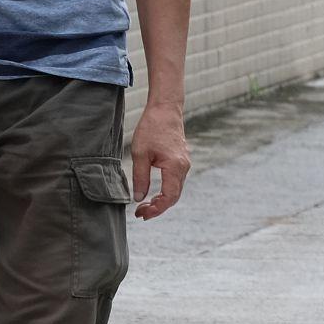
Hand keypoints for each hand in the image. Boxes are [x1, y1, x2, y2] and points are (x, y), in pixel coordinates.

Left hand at [130, 102, 189, 219]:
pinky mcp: (181, 161)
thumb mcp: (140, 154)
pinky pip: (175, 182)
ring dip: (161, 201)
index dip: (156, 210)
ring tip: (144, 206)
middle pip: (173, 197)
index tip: (141, 214)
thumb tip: (139, 198)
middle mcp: (183, 168)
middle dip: (157, 208)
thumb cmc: (151, 128)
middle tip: (140, 213)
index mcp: (175, 167)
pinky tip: (153, 194)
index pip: (168, 198)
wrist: (165, 109)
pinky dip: (165, 192)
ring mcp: (184, 164)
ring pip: (175, 191)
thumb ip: (140, 178)